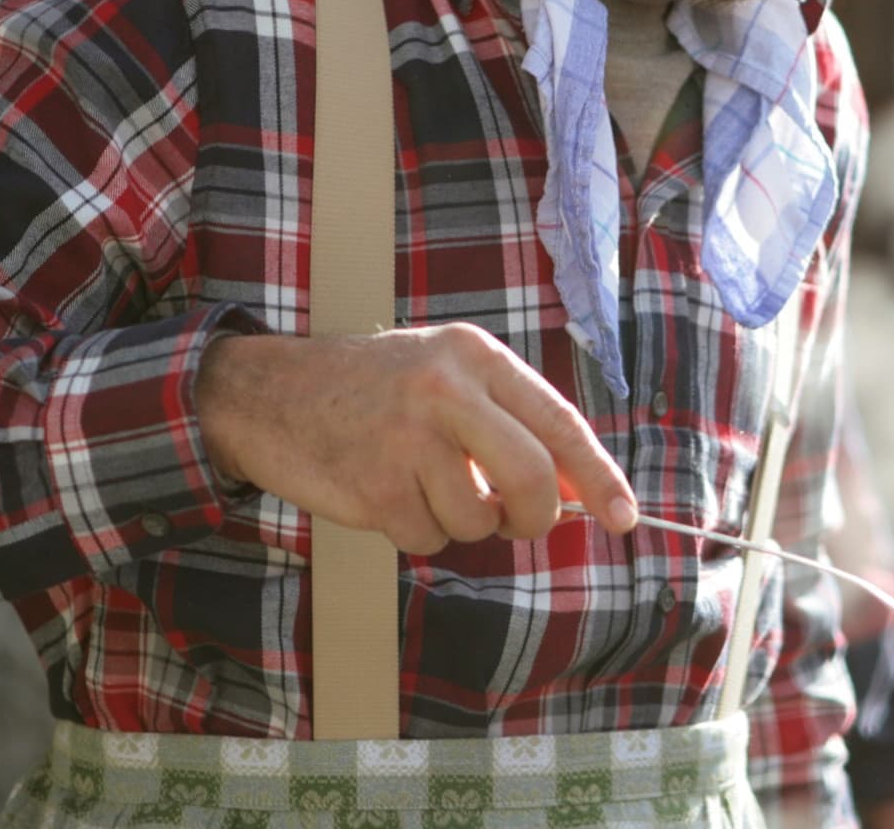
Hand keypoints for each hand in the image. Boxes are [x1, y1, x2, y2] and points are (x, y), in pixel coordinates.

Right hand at [194, 324, 637, 552]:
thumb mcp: (445, 377)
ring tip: (422, 485)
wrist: (267, 392)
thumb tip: (577, 491)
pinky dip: (417, 532)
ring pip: (477, 520)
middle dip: (534, 517)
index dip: (599, 476)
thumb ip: (509, 423)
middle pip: (532, 478)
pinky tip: (386, 494)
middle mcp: (445, 389)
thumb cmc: (372, 389)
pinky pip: (427, 538)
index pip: (558, 423)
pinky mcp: (373, 484)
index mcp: (474, 355)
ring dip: (461, 523)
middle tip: (514, 521)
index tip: (626, 517)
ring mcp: (406, 437)